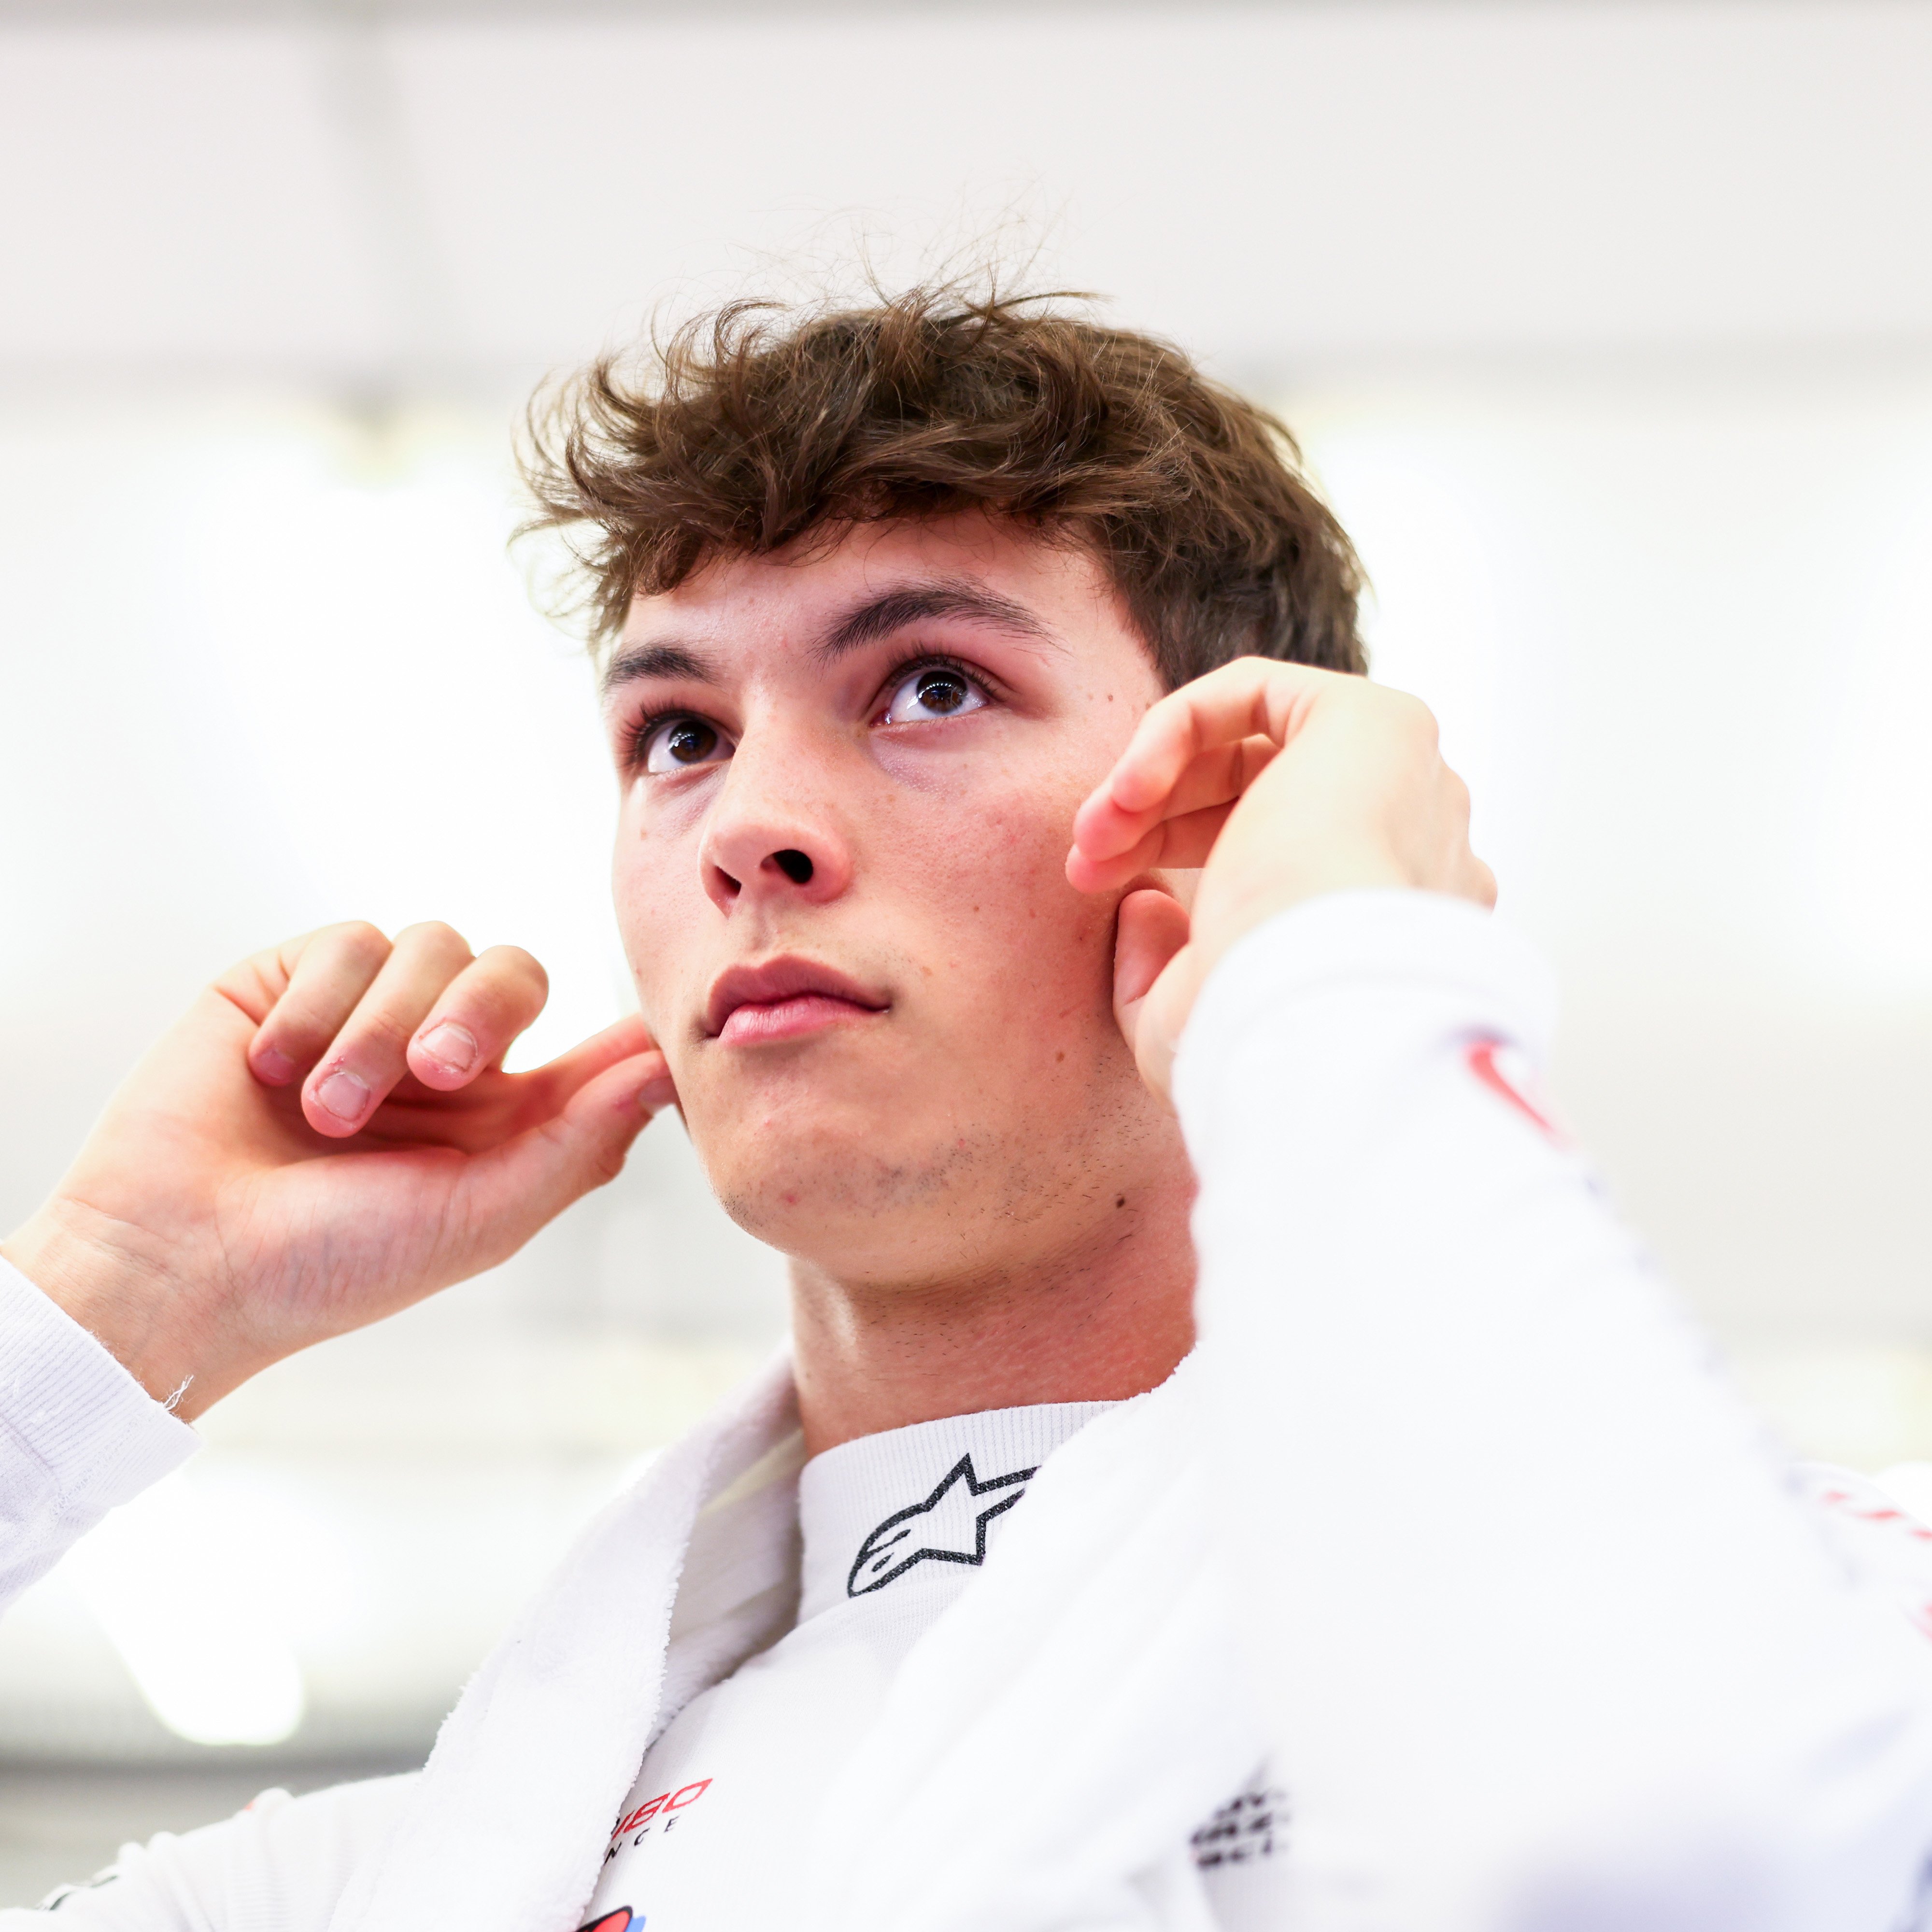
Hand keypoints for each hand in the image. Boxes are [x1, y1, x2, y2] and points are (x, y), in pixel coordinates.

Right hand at [1, 922, 673, 1417]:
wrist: (181, 1261)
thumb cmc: (331, 1264)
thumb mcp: (480, 1218)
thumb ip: (578, 1142)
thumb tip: (666, 1072)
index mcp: (503, 1121)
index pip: (587, 1047)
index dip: (621, 1029)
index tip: (652, 1025)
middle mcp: (442, 1060)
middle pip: (517, 974)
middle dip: (483, 1013)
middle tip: (436, 1074)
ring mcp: (367, 1016)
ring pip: (432, 947)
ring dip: (383, 1028)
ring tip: (328, 1111)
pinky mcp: (291, 982)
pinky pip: (348, 943)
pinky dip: (318, 1008)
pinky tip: (273, 1071)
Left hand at [1067, 659, 1494, 1097]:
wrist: (1311, 1014)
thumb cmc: (1256, 1039)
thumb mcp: (1185, 1023)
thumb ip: (1158, 971)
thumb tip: (1145, 905)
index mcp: (1380, 922)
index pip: (1272, 854)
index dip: (1169, 856)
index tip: (1097, 888)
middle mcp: (1407, 847)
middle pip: (1258, 794)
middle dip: (1152, 821)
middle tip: (1084, 860)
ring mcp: (1405, 782)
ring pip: (1251, 744)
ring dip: (1153, 780)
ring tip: (1092, 834)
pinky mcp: (1380, 724)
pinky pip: (1256, 692)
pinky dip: (1176, 726)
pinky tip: (1130, 787)